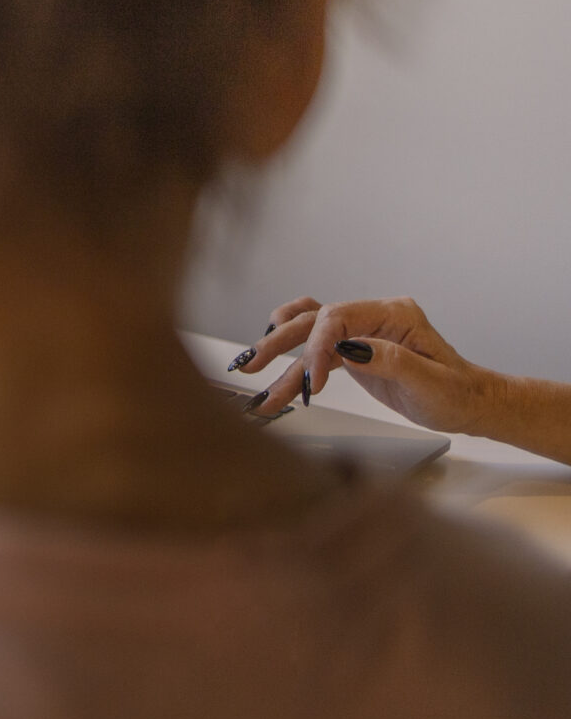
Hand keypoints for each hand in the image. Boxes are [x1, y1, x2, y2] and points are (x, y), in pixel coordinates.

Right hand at [231, 295, 495, 432]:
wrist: (469, 404)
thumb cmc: (457, 394)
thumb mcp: (429, 382)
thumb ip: (389, 360)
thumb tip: (347, 349)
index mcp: (394, 313)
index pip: (338, 318)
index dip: (317, 345)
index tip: (312, 379)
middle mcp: (372, 318)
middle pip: (313, 320)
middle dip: (280, 342)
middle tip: (253, 364)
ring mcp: (360, 333)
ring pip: (306, 336)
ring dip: (277, 356)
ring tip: (249, 371)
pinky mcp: (351, 352)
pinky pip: (314, 355)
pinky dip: (292, 369)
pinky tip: (272, 382)